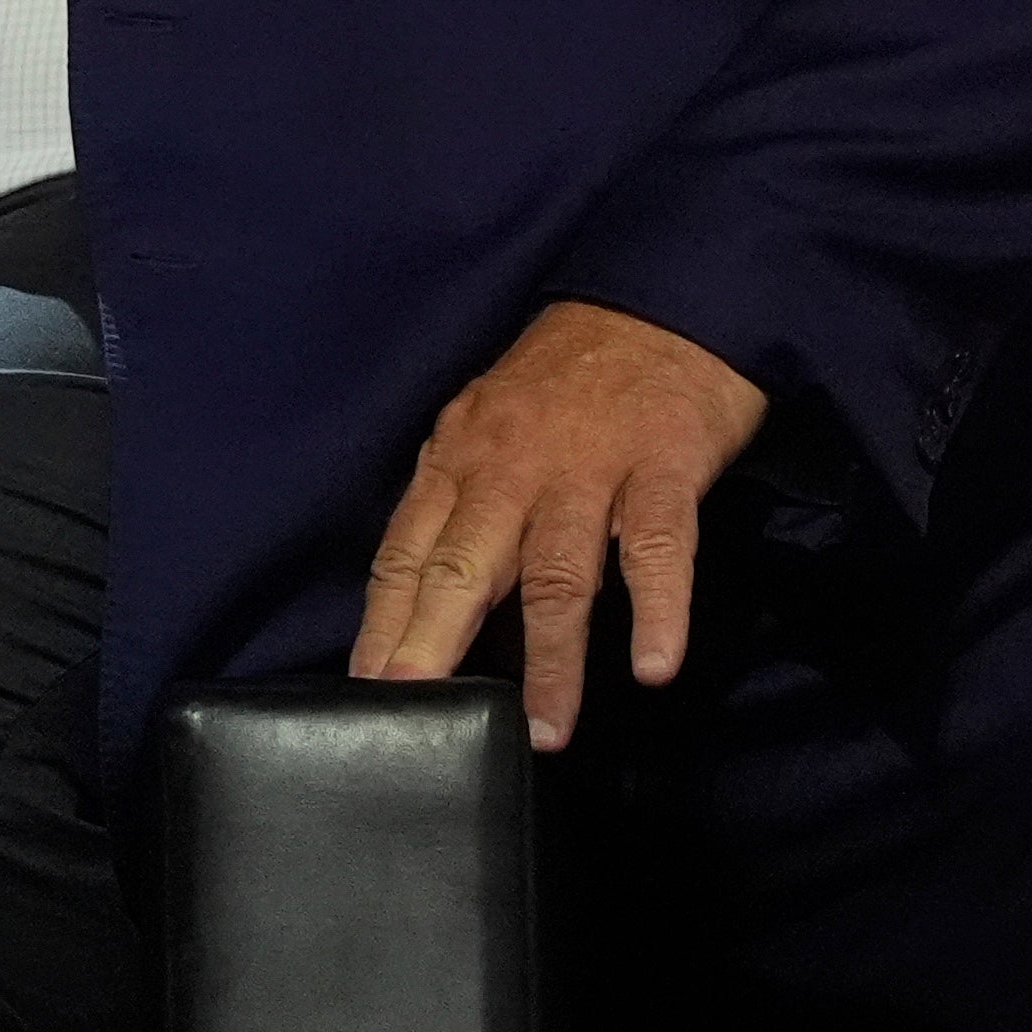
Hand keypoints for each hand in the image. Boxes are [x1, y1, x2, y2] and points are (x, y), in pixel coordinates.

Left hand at [351, 300, 769, 748]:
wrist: (663, 301)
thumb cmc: (571, 378)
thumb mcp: (491, 424)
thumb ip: (461, 502)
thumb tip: (428, 600)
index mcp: (461, 455)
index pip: (408, 550)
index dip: (385, 623)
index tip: (366, 691)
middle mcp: (514, 464)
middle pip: (466, 563)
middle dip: (435, 641)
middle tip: (415, 711)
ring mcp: (590, 465)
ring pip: (559, 570)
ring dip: (550, 657)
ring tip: (545, 731)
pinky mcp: (664, 465)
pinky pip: (659, 546)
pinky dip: (658, 608)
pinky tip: (654, 666)